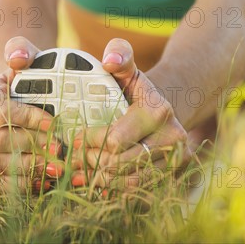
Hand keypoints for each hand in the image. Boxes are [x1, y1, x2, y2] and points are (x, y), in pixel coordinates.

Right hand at [0, 37, 60, 192]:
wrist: (28, 96)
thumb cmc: (31, 75)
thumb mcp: (30, 56)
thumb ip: (22, 49)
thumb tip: (16, 58)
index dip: (26, 118)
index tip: (54, 122)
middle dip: (30, 146)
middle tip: (59, 149)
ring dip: (28, 168)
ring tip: (56, 168)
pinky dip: (22, 185)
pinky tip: (45, 181)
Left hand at [71, 39, 191, 190]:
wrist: (161, 109)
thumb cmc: (134, 87)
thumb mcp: (126, 66)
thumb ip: (118, 54)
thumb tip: (109, 61)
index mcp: (159, 110)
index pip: (114, 140)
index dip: (87, 141)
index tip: (71, 137)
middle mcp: (173, 138)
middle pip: (118, 165)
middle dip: (89, 161)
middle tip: (71, 157)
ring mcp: (174, 160)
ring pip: (127, 181)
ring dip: (98, 178)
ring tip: (79, 169)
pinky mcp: (171, 176)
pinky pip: (136, 190)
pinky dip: (112, 188)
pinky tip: (95, 180)